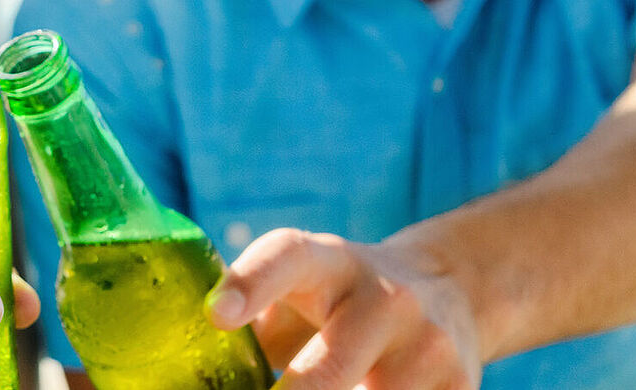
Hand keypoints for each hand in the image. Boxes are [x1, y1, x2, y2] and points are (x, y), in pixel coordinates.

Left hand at [206, 229, 481, 389]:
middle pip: (327, 372)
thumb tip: (175, 358)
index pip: (287, 257)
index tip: (217, 314)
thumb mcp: (295, 291)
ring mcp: (428, 344)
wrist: (450, 292)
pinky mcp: (461, 385)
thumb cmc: (335, 304)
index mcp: (327, 264)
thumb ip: (247, 319)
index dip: (252, 283)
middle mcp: (383, 298)